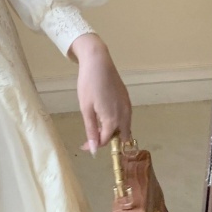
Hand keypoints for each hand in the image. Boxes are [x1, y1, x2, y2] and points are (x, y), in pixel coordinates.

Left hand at [71, 33, 131, 154]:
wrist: (98, 62)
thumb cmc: (89, 84)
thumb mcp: (86, 109)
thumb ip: (91, 130)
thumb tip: (94, 149)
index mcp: (113, 119)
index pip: (106, 141)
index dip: (94, 145)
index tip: (84, 145)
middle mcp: (125, 115)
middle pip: (121, 137)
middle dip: (108, 140)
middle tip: (93, 136)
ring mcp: (128, 106)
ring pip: (125, 127)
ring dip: (114, 131)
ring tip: (98, 126)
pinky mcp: (127, 99)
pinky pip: (125, 117)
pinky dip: (117, 121)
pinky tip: (105, 115)